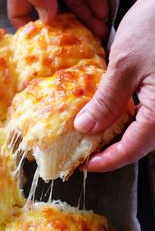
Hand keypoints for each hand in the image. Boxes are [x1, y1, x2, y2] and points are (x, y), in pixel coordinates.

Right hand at [3, 0, 108, 37]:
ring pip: (74, 4)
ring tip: (96, 34)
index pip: (20, 13)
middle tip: (77, 47)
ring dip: (86, 20)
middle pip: (53, 14)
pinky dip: (96, 1)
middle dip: (65, 31)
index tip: (39, 48)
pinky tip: (101, 13)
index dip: (28, 31)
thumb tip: (47, 17)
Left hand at [74, 0, 154, 171]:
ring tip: (93, 137)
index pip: (131, 150)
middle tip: (85, 153)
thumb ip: (106, 101)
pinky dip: (127, 120)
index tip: (84, 165)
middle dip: (110, 152)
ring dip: (118, 137)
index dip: (105, 161)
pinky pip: (147, 116)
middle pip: (138, 145)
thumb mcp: (124, 66)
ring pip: (143, 132)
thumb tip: (86, 128)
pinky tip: (110, 116)